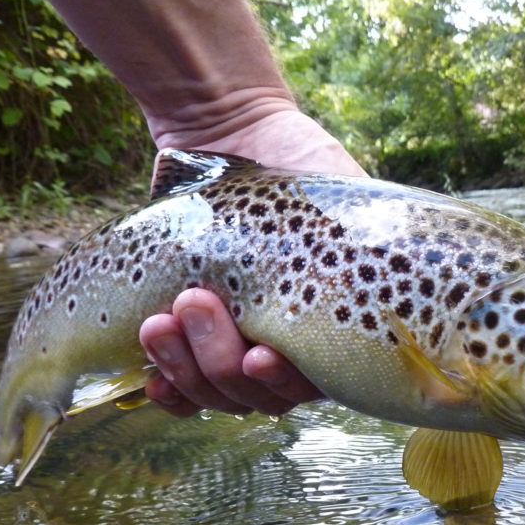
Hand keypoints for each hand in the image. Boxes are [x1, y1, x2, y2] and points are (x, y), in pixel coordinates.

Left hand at [140, 108, 365, 417]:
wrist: (234, 128)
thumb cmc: (297, 163)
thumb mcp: (340, 202)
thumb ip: (357, 249)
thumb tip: (373, 294)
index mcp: (330, 325)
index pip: (311, 383)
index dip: (284, 382)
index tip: (259, 354)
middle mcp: (286, 345)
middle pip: (255, 396)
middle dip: (218, 361)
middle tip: (194, 301)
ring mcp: (236, 343)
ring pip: (214, 394)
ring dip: (184, 368)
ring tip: (158, 322)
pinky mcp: (191, 336)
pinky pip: (181, 391)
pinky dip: (167, 390)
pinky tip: (151, 379)